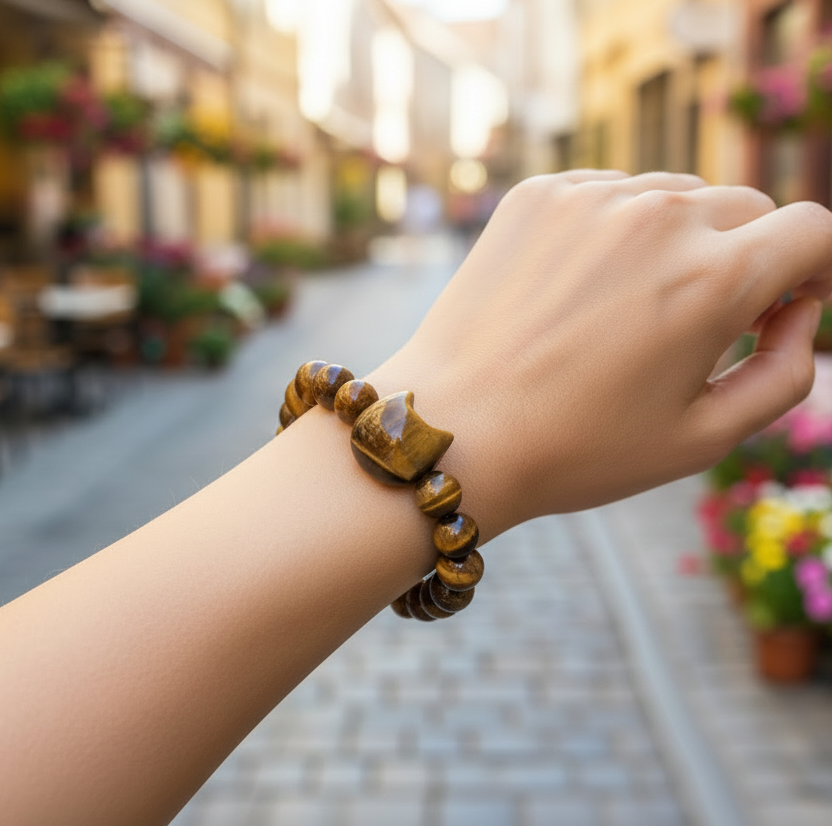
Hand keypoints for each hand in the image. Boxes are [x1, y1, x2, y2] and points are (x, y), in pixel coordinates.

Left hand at [368, 171, 831, 536]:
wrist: (452, 431)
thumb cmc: (577, 449)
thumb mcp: (704, 437)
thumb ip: (785, 373)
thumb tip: (798, 310)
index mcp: (714, 277)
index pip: (814, 230)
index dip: (814, 269)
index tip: (785, 303)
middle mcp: (658, 216)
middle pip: (745, 209)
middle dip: (746, 258)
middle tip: (702, 321)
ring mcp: (591, 197)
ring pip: (676, 196)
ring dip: (677, 242)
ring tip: (629, 312)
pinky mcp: (537, 196)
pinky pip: (610, 194)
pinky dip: (616, 230)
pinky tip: (581, 290)